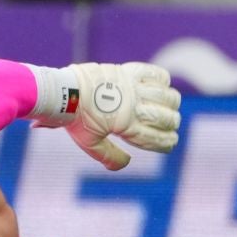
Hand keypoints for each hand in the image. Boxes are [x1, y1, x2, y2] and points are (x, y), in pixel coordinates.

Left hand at [50, 62, 181, 169]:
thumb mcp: (89, 143)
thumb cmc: (75, 120)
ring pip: (168, 96)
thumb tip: (126, 163)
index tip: (171, 143)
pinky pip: (157, 74)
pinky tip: (162, 86)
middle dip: (172, 124)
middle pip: (167, 118)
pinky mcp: (129, 73)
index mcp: (125, 125)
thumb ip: (108, 156)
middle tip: (170, 125)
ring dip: (172, 103)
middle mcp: (133, 107)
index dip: (168, 142)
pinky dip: (164, 80)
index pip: (157, 138)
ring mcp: (133, 88)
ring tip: (169, 106)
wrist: (64, 93)